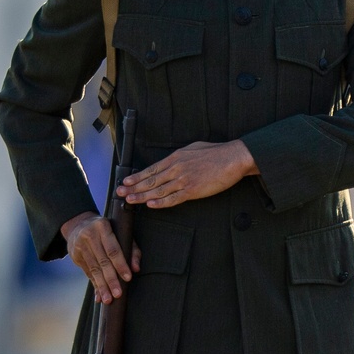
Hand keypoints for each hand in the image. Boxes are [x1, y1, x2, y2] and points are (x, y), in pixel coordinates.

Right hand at [61, 212, 140, 303]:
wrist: (78, 224)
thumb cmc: (107, 230)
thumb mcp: (121, 233)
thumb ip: (132, 249)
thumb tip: (136, 268)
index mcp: (103, 227)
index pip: (113, 249)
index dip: (121, 264)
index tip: (128, 278)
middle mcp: (89, 236)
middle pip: (102, 261)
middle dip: (111, 280)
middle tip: (118, 294)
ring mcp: (80, 246)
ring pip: (93, 269)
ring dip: (102, 286)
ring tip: (108, 299)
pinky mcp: (75, 256)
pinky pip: (87, 273)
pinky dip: (95, 285)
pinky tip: (99, 296)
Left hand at [117, 140, 257, 208]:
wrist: (232, 158)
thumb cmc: (216, 153)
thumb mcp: (194, 149)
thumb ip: (181, 157)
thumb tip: (173, 161)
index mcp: (175, 158)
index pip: (152, 169)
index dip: (137, 176)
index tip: (126, 182)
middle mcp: (176, 169)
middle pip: (151, 180)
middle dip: (134, 187)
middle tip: (120, 193)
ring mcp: (183, 180)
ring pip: (158, 191)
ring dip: (142, 196)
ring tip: (130, 200)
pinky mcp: (193, 190)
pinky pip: (173, 199)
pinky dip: (161, 203)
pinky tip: (150, 205)